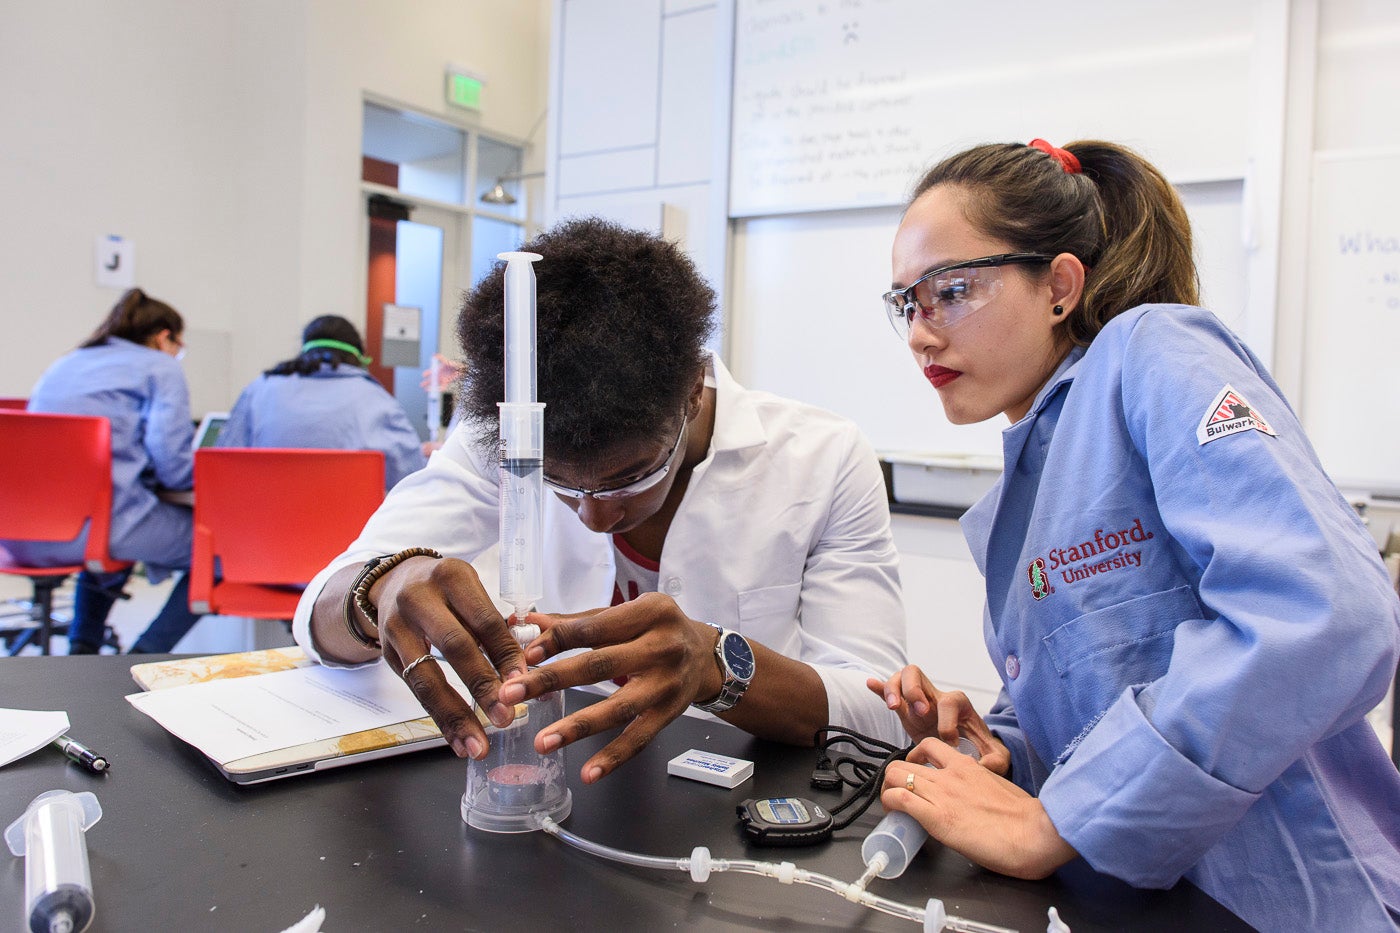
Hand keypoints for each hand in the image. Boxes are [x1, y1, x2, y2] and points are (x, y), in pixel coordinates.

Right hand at [372, 556, 526, 759]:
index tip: (523, 682)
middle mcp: (420, 599)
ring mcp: (398, 627)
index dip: (504, 653)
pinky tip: (456, 739)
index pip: (484, 620)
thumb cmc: (443, 590)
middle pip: (455, 647)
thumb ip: (493, 627)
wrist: (392, 581)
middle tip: (506, 716)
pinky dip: (439, 719)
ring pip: (428, 677)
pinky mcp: (388, 653)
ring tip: (477, 744)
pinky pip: (416, 691)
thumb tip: (526, 671)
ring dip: (456, 715)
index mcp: (451, 578)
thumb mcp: (468, 591)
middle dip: (482, 685)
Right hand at [420, 353, 463, 390]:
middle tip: (421, 385)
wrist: (460, 369)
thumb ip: (440, 358)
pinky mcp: (447, 382)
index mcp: (437, 370)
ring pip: (435, 384)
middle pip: (431, 380)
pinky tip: (435, 390)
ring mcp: (442, 379)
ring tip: (426, 390)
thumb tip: (435, 355)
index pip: (430, 373)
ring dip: (430, 387)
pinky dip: (438, 389)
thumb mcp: (446, 361)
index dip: (427, 374)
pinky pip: (442, 387)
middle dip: (426, 382)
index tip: (423, 375)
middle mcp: (439, 375)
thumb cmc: (453, 365)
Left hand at [496, 592, 722, 783]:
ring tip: (543, 741)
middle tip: (512, 694)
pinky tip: (588, 773)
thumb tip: (532, 622)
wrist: (708, 656)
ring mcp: (668, 683)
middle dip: (552, 681)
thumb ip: (582, 621)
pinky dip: (613, 758)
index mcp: (651, 611)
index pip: (595, 627)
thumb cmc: (658, 629)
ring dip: (577, 726)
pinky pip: (639, 739)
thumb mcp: (629, 613)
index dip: (558, 641)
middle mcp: (663, 646)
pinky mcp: (671, 713)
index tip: (526, 655)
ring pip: (618, 708)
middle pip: (600, 666)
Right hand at [867, 665, 1009, 775]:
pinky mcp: (906, 709)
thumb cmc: (979, 748)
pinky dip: (879, 688)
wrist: (969, 746)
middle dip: (915, 691)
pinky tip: (871, 684)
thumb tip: (983, 767)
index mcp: (958, 703)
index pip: (949, 702)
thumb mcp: (996, 756)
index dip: (947, 723)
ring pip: (901, 678)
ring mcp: (918, 700)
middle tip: (920, 712)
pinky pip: (889, 692)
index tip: (949, 743)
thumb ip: (996, 761)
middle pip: (917, 674)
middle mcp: (935, 696)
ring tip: (893, 707)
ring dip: (894, 690)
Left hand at [884, 739, 1076, 879]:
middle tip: (897, 793)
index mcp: (967, 766)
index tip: (915, 774)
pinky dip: (889, 804)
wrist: (1035, 832)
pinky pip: (900, 799)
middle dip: (894, 777)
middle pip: (903, 762)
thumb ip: (980, 786)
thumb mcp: (998, 789)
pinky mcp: (937, 817)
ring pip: (895, 776)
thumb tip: (972, 798)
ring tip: (892, 805)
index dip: (915, 760)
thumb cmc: (1026, 818)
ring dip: (887, 790)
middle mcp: (950, 775)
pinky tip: (894, 814)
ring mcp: (942, 794)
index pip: (929, 748)